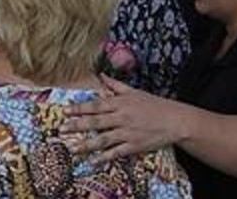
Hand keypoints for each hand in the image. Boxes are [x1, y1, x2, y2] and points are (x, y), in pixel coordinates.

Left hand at [59, 75, 183, 162]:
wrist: (175, 120)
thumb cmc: (155, 104)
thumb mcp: (134, 91)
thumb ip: (115, 85)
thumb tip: (101, 75)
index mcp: (120, 103)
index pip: (96, 105)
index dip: (80, 108)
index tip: (65, 110)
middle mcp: (121, 117)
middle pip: (95, 122)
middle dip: (77, 125)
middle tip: (61, 129)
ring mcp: (127, 133)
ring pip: (103, 139)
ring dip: (86, 144)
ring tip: (72, 149)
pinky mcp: (134, 146)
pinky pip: (116, 152)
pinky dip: (104, 157)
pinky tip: (93, 161)